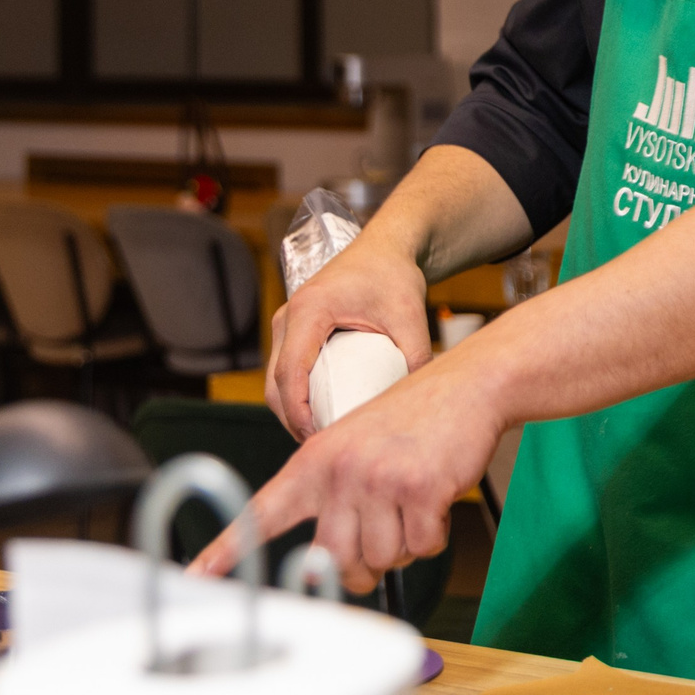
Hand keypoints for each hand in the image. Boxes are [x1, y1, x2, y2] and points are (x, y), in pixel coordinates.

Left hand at [195, 340, 498, 592]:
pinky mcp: (421, 490)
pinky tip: (436, 501)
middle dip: (359, 567)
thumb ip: (333, 495)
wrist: (468, 385)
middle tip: (379, 540)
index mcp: (315, 460)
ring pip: (381, 559)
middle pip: (332, 561)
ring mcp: (379, 480)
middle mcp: (341, 470)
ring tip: (412, 505)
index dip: (229, 548)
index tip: (197, 575)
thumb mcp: (355, 445)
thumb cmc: (413, 420)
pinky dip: (433, 535)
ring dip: (402, 545)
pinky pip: (422, 548)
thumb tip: (328, 563)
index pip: (264, 512)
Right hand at [267, 213, 432, 439]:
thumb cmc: (393, 274)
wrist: (386, 247)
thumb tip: (418, 400)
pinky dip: (294, 396)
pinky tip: (317, 416)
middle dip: (292, 419)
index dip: (298, 411)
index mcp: (310, 310)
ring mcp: (288, 322)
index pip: (290, 372)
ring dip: (291, 410)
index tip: (316, 437)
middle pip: (275, 382)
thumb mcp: (409, 315)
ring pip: (275, 379)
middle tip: (321, 446)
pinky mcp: (295, 328)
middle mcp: (289, 315)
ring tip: (321, 437)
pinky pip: (284, 369)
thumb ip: (417, 355)